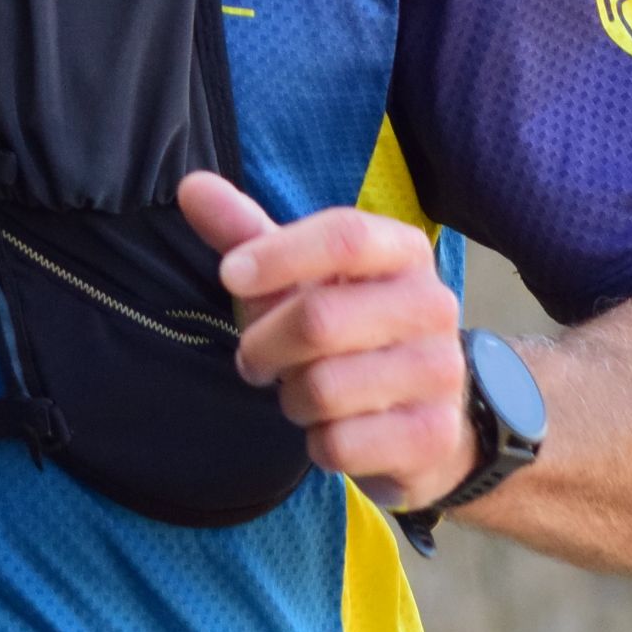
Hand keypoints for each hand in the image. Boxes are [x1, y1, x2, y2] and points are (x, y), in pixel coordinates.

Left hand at [177, 170, 475, 512]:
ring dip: (290, 398)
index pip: (345, 236)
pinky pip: (340, 444)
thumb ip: (247, 234)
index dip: (278, 255)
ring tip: (303, 392)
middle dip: (263, 346)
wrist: (423, 412)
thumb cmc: (349, 327)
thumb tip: (191, 187)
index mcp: (404, 252)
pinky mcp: (433, 436)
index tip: (230, 275)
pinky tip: (334, 430)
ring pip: (323, 388)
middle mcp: (433, 306)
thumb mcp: (301, 276)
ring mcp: (440, 373)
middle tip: (255, 358)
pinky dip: (317, 443)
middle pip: (320, 319)